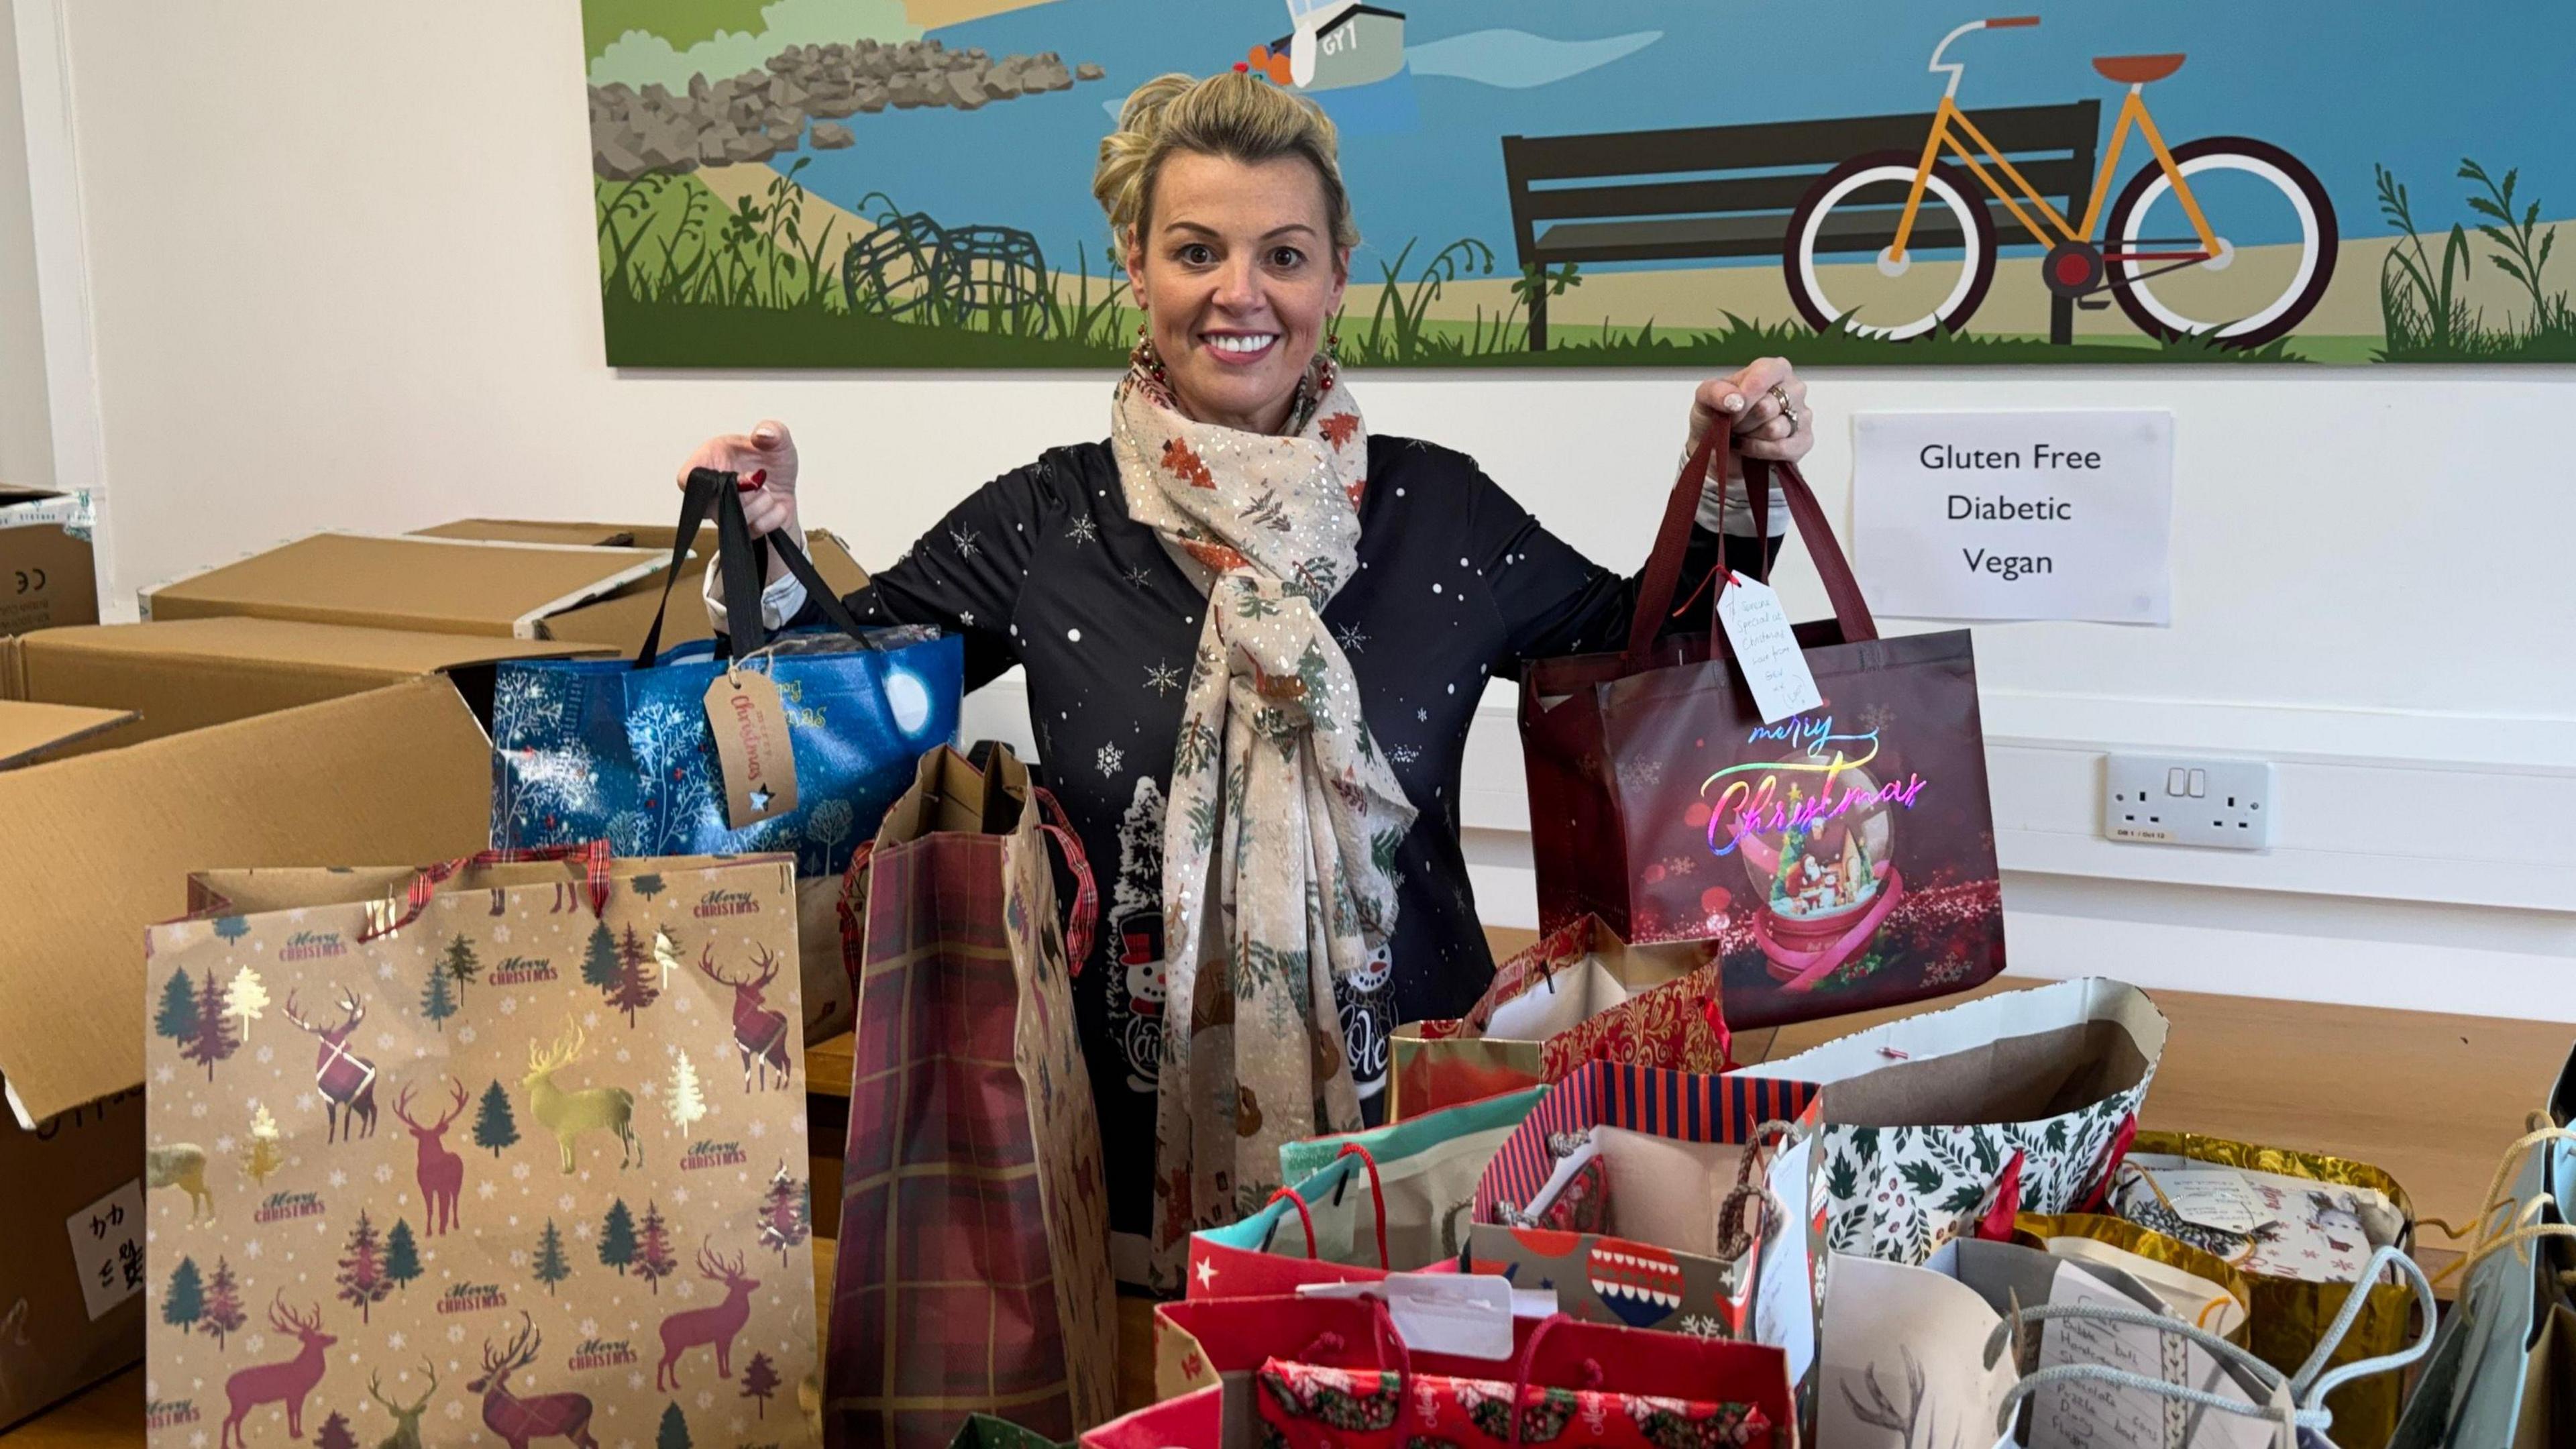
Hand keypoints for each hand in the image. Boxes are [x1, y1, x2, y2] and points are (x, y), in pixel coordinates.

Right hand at [674, 419, 799, 539]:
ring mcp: (726, 514)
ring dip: (761, 502)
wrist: (786, 486)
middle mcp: (713, 491)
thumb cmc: (771, 461)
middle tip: (758, 478)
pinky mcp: (744, 530)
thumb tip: (763, 434)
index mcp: (710, 461)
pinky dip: (774, 515)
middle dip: (744, 492)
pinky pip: (757, 528)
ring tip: (767, 489)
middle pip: (712, 505)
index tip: (732, 475)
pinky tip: (775, 503)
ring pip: (736, 518)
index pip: (686, 479)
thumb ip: (773, 430)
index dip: (703, 482)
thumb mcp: (778, 439)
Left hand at [1692, 358, 1813, 470]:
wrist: (1718, 449)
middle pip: (1766, 408)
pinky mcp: (1804, 441)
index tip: (1729, 411)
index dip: (1742, 398)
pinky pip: (1783, 449)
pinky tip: (1750, 448)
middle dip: (1742, 422)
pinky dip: (1759, 452)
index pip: (1762, 378)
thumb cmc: (1716, 416)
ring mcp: (1802, 414)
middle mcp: (1794, 388)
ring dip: (1750, 437)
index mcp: (1774, 368)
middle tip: (1733, 425)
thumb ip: (1716, 392)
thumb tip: (1736, 401)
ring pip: (1774, 430)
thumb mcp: (1705, 398)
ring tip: (1742, 434)